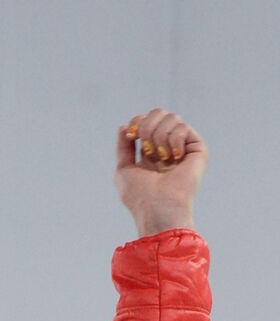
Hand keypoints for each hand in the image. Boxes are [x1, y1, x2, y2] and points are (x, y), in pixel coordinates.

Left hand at [115, 109, 207, 236]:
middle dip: (147, 125)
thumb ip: (124, 147)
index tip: (131, 135)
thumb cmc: (139, 194)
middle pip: (159, 113)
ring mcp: (183, 147)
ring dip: (159, 135)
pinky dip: (173, 140)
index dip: (137, 121)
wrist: (157, 206)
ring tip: (161, 156)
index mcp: (151, 152)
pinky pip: (183, 127)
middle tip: (146, 146)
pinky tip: (173, 157)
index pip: (146, 120)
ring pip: (172, 117)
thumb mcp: (123, 169)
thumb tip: (125, 125)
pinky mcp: (198, 149)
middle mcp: (168, 147)